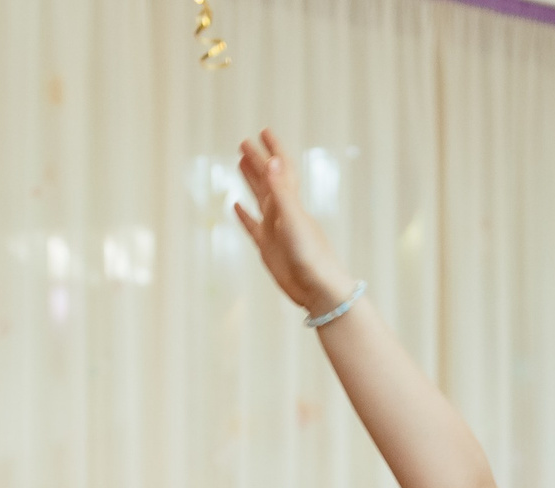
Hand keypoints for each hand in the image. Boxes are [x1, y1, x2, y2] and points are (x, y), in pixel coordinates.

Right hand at [232, 130, 355, 317]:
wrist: (318, 289)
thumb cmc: (310, 255)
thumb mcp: (293, 219)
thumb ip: (281, 190)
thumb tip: (273, 161)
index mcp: (290, 202)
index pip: (280, 168)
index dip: (273, 149)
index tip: (263, 132)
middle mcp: (282, 212)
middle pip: (267, 179)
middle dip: (257, 160)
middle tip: (243, 142)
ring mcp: (274, 229)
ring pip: (259, 198)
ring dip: (251, 181)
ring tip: (240, 164)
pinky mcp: (267, 248)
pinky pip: (252, 226)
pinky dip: (244, 214)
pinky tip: (236, 206)